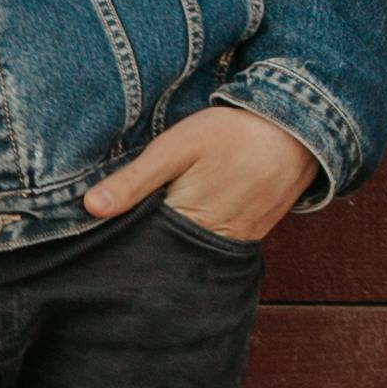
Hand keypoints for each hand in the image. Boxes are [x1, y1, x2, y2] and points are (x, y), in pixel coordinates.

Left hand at [83, 107, 315, 244]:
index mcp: (189, 223)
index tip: (101, 234)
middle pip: (166, 255)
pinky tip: (189, 217)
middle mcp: (213, 243)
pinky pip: (215, 245)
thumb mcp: (177, 147)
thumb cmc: (233, 133)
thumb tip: (90, 207)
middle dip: (145, 246)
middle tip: (128, 227)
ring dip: (172, 241)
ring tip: (160, 219)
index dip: (121, 239)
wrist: (296, 133)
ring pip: (190, 252)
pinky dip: (198, 236)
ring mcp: (236, 243)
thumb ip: (135, 179)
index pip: (141, 246)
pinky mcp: (251, 236)